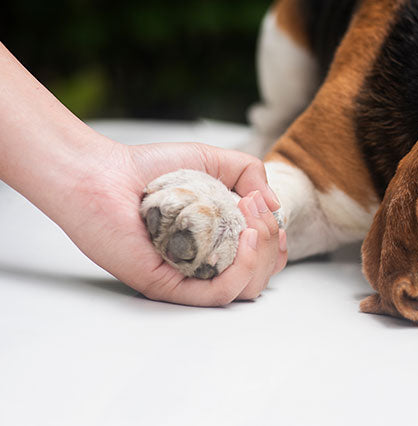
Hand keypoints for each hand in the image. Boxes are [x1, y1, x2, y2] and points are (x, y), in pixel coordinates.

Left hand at [61, 140, 286, 305]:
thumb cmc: (149, 169)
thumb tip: (275, 205)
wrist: (103, 174)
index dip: (275, 241)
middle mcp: (203, 265)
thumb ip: (250, 173)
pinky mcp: (168, 286)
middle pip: (261, 278)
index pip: (262, 261)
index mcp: (215, 244)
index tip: (264, 209)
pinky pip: (217, 295)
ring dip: (261, 254)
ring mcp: (187, 278)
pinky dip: (243, 269)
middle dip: (270, 242)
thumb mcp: (214, 160)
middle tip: (253, 208)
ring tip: (249, 222)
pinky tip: (245, 238)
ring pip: (246, 290)